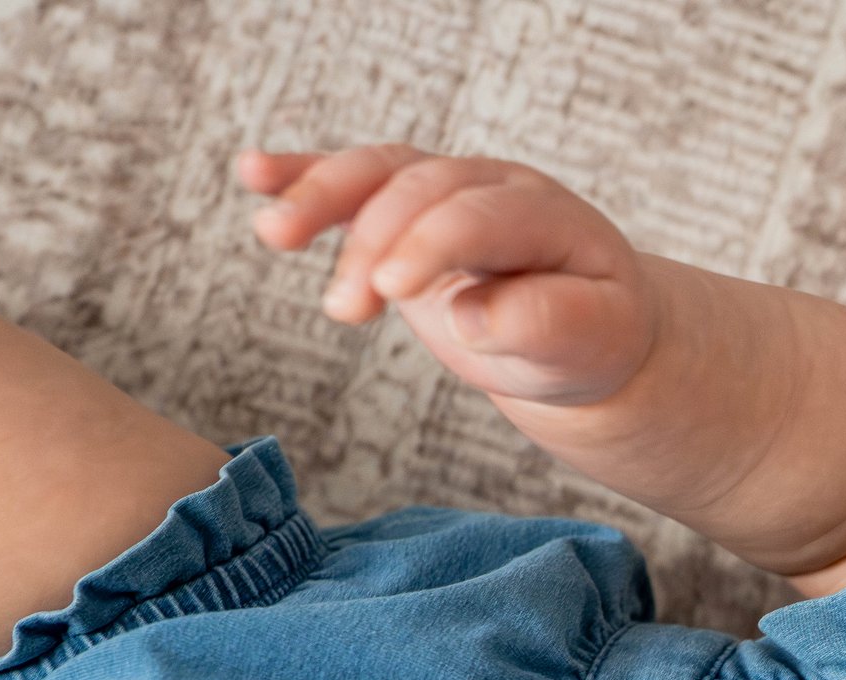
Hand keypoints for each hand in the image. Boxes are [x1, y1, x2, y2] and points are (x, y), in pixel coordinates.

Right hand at [237, 145, 656, 406]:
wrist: (584, 334)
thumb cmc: (590, 337)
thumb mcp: (591, 339)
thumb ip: (545, 324)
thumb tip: (472, 315)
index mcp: (544, 214)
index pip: (477, 215)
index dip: (430, 244)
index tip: (391, 290)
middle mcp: (490, 186)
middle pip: (418, 189)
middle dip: (372, 240)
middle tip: (343, 310)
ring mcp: (444, 191)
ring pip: (376, 174)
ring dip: (319, 198)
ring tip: (273, 234)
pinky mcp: (405, 211)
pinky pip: (353, 182)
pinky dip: (302, 175)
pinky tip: (254, 174)